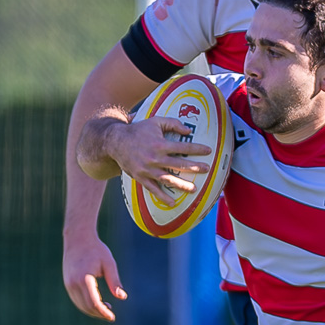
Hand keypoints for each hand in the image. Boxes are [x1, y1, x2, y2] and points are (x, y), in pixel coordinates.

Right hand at [62, 230, 125, 320]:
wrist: (78, 238)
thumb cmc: (96, 249)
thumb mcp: (109, 264)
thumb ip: (115, 281)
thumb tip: (122, 297)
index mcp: (84, 279)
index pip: (93, 303)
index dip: (103, 312)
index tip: (112, 317)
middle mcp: (73, 283)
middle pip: (86, 306)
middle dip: (99, 313)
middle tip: (111, 315)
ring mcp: (68, 284)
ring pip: (80, 305)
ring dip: (92, 310)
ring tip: (106, 308)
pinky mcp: (67, 283)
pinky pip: (76, 299)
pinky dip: (86, 304)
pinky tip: (97, 302)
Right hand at [76, 114, 210, 193]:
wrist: (116, 142)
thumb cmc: (139, 130)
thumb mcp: (155, 121)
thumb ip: (173, 123)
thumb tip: (188, 130)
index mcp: (160, 144)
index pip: (183, 147)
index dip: (197, 149)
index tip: (208, 151)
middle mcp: (155, 158)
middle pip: (179, 164)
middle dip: (194, 167)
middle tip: (207, 169)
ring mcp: (148, 170)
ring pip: (168, 179)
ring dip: (182, 185)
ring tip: (194, 189)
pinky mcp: (141, 177)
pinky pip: (153, 189)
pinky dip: (162, 197)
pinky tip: (172, 203)